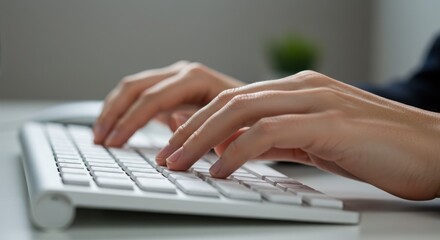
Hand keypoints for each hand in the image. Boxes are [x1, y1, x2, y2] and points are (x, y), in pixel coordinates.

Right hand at [93, 61, 243, 145]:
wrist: (256, 110)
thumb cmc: (247, 119)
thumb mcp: (231, 125)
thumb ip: (203, 124)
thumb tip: (172, 120)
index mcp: (196, 78)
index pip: (153, 97)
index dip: (131, 121)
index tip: (115, 141)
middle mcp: (182, 73)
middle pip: (135, 87)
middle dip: (114, 114)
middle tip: (101, 140)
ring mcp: (174, 79)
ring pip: (132, 88)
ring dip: (112, 111)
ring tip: (100, 136)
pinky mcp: (169, 90)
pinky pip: (138, 95)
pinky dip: (122, 111)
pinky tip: (113, 128)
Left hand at [158, 70, 439, 199]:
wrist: (433, 148)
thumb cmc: (375, 148)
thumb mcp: (313, 141)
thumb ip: (276, 140)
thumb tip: (235, 150)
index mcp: (298, 90)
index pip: (235, 100)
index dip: (200, 121)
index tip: (176, 144)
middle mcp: (303, 89)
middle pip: (230, 101)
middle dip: (190, 128)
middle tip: (166, 154)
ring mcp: (316, 101)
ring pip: (243, 110)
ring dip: (203, 138)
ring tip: (179, 162)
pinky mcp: (330, 122)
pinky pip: (270, 131)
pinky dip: (238, 150)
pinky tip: (220, 169)